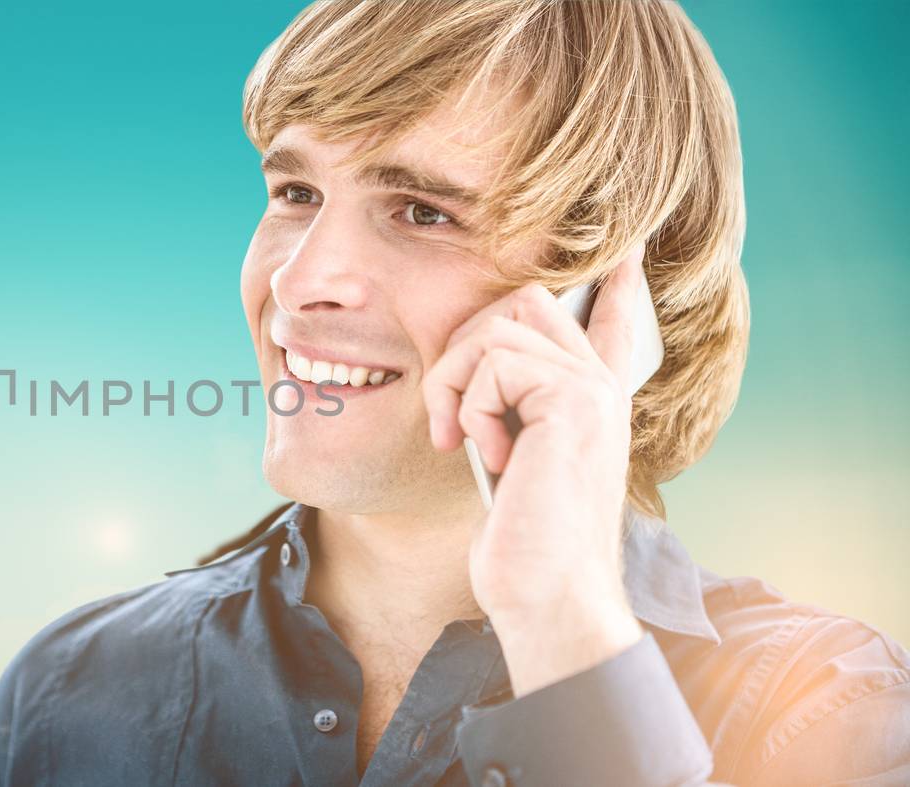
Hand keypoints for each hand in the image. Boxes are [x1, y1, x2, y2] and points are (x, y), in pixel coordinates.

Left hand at [422, 243, 648, 694]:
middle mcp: (601, 386)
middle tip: (449, 414)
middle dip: (464, 343)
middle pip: (526, 301)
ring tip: (461, 440)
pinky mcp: (573, 400)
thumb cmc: (521, 543)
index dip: (614, 284)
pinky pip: (494, 364)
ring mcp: (592, 389)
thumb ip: (510, 413)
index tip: (625, 253)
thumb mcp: (510, 463)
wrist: (546, 594)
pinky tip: (485, 457)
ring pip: (497, 328)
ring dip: (455, 383)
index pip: (612, 322)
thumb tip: (474, 374)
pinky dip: (469, 408)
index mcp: (593, 399)